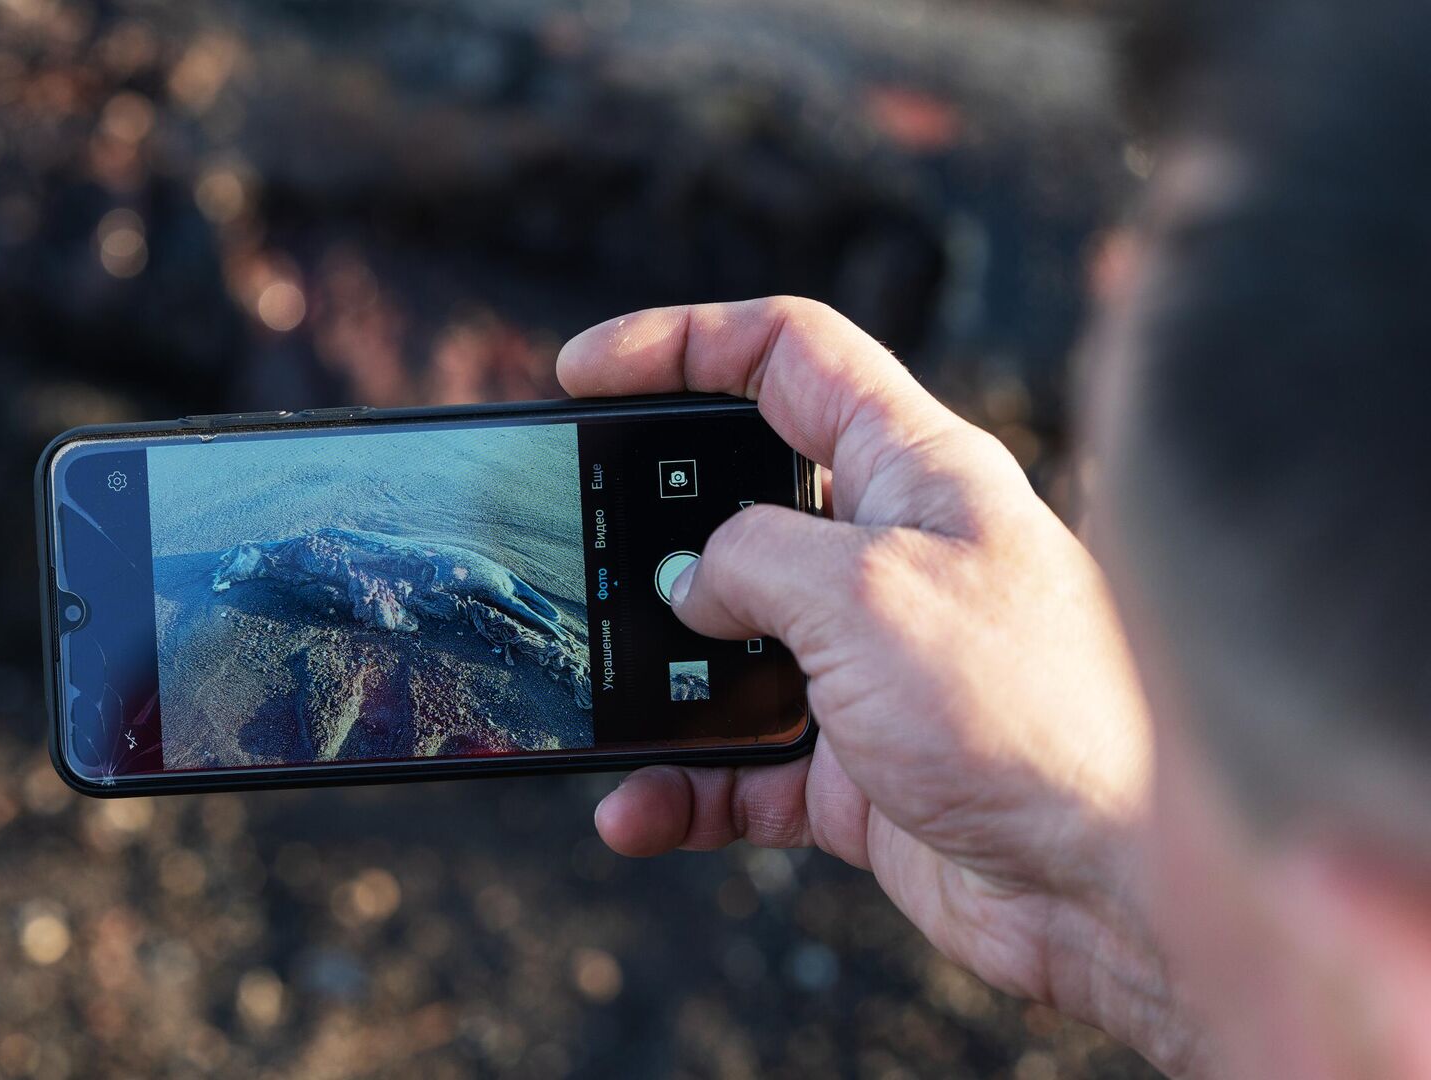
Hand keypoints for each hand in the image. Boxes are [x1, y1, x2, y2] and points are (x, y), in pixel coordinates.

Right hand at [560, 298, 1203, 1075]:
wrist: (1113, 888)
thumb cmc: (1027, 710)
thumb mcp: (866, 592)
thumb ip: (750, 559)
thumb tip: (686, 586)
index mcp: (914, 470)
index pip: (787, 356)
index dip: (681, 344)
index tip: (584, 372)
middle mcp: (890, 557)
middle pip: (738, 503)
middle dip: (646, 529)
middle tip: (572, 549)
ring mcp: (870, 668)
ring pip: (723, 650)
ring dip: (651, 683)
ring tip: (593, 702)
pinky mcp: (856, 769)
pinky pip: (737, 767)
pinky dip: (682, 788)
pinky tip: (637, 810)